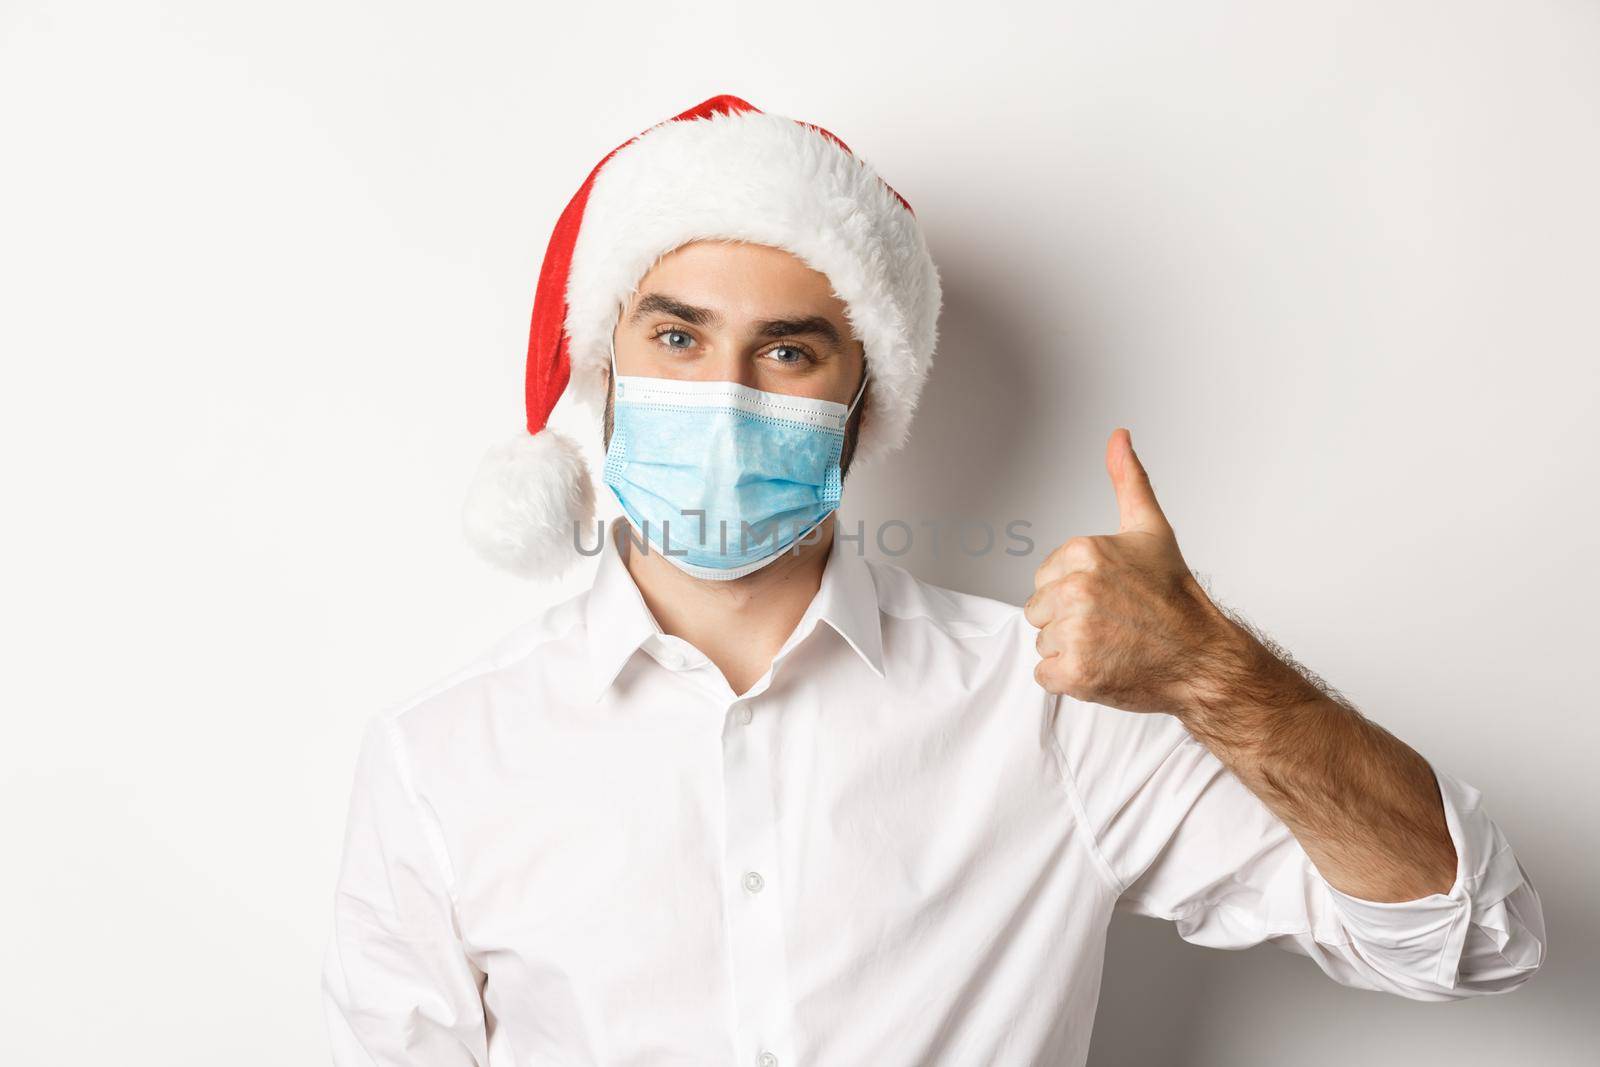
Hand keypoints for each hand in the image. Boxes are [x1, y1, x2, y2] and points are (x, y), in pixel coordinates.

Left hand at [1023, 429, 1241, 713]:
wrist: (1204, 658)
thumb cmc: (1176, 599)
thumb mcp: (1151, 530)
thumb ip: (1128, 480)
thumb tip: (1118, 436)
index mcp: (1085, 552)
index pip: (1045, 579)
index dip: (1075, 592)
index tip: (1111, 597)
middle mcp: (1077, 589)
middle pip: (1039, 611)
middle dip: (1070, 622)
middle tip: (1113, 624)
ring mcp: (1076, 632)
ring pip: (1044, 643)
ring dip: (1072, 651)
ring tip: (1113, 646)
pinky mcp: (1076, 673)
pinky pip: (1046, 676)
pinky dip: (1071, 680)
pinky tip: (1104, 668)